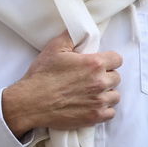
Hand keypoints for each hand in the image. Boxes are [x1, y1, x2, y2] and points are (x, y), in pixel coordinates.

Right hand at [2, 32, 121, 136]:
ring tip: (91, 94)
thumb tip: (81, 30)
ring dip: (106, 94)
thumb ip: (71, 36)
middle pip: (116, 78)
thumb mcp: (53, 49)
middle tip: (90, 79)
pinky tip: (92, 106)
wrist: (30, 102)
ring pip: (115, 96)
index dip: (108, 61)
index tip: (98, 64)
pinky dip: (103, 110)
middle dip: (105, 77)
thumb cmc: (41, 76)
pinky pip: (110, 113)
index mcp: (94, 64)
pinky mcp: (94, 116)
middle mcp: (100, 82)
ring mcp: (98, 101)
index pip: (117, 59)